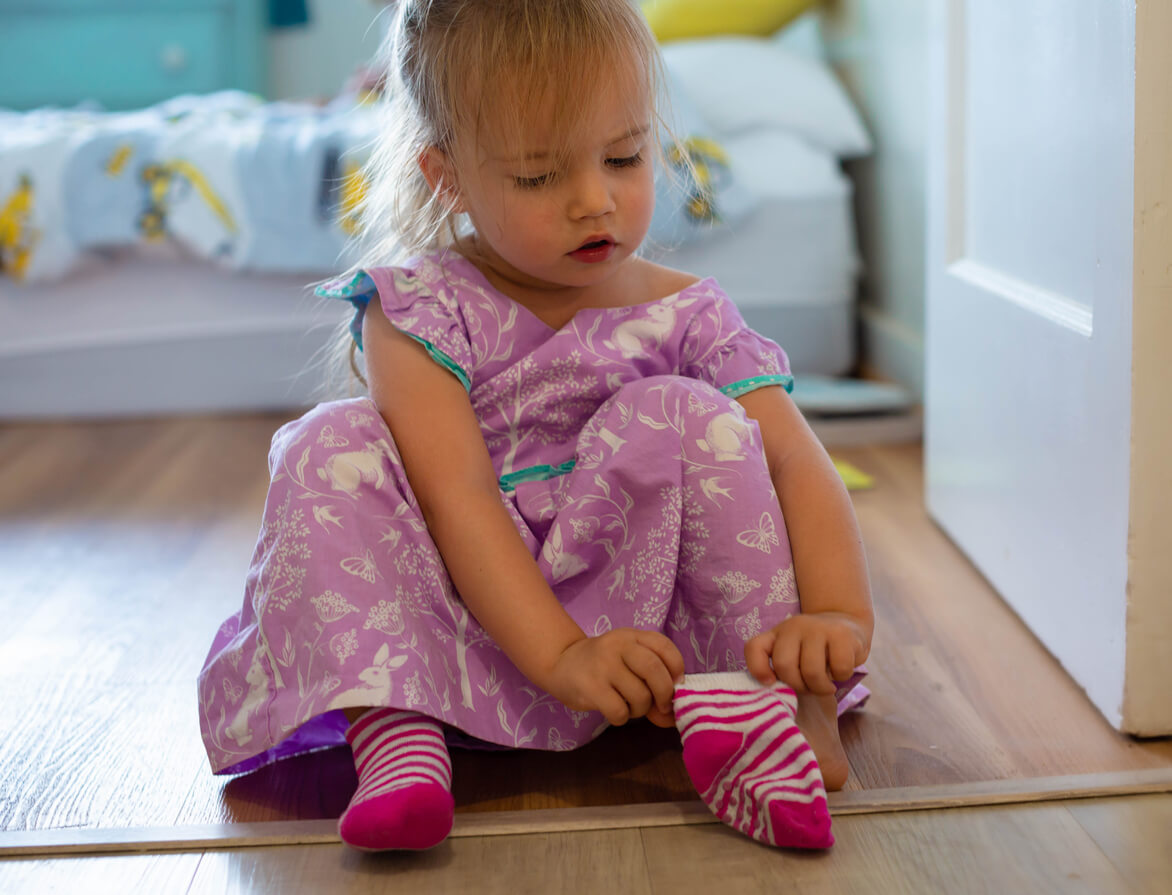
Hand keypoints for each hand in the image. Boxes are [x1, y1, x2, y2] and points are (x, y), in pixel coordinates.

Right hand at [545, 629, 684, 726]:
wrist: (561, 663)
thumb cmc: (603, 666)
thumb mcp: (628, 662)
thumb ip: (652, 683)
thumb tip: (672, 719)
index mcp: (631, 636)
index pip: (665, 648)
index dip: (677, 670)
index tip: (675, 685)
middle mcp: (618, 645)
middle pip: (654, 670)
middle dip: (665, 694)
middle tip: (661, 706)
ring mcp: (603, 665)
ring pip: (640, 696)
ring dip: (640, 709)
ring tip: (628, 705)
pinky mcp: (590, 687)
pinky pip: (620, 711)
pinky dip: (622, 717)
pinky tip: (613, 710)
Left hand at [744, 612, 868, 695]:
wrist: (847, 626)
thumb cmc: (816, 651)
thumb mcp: (794, 656)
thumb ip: (782, 669)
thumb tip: (779, 692)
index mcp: (776, 634)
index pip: (754, 647)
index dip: (758, 669)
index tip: (770, 683)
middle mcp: (794, 627)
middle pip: (784, 665)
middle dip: (798, 686)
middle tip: (809, 688)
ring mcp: (817, 628)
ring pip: (811, 671)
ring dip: (821, 687)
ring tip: (826, 685)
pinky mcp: (841, 634)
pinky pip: (839, 668)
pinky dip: (842, 677)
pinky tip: (840, 670)